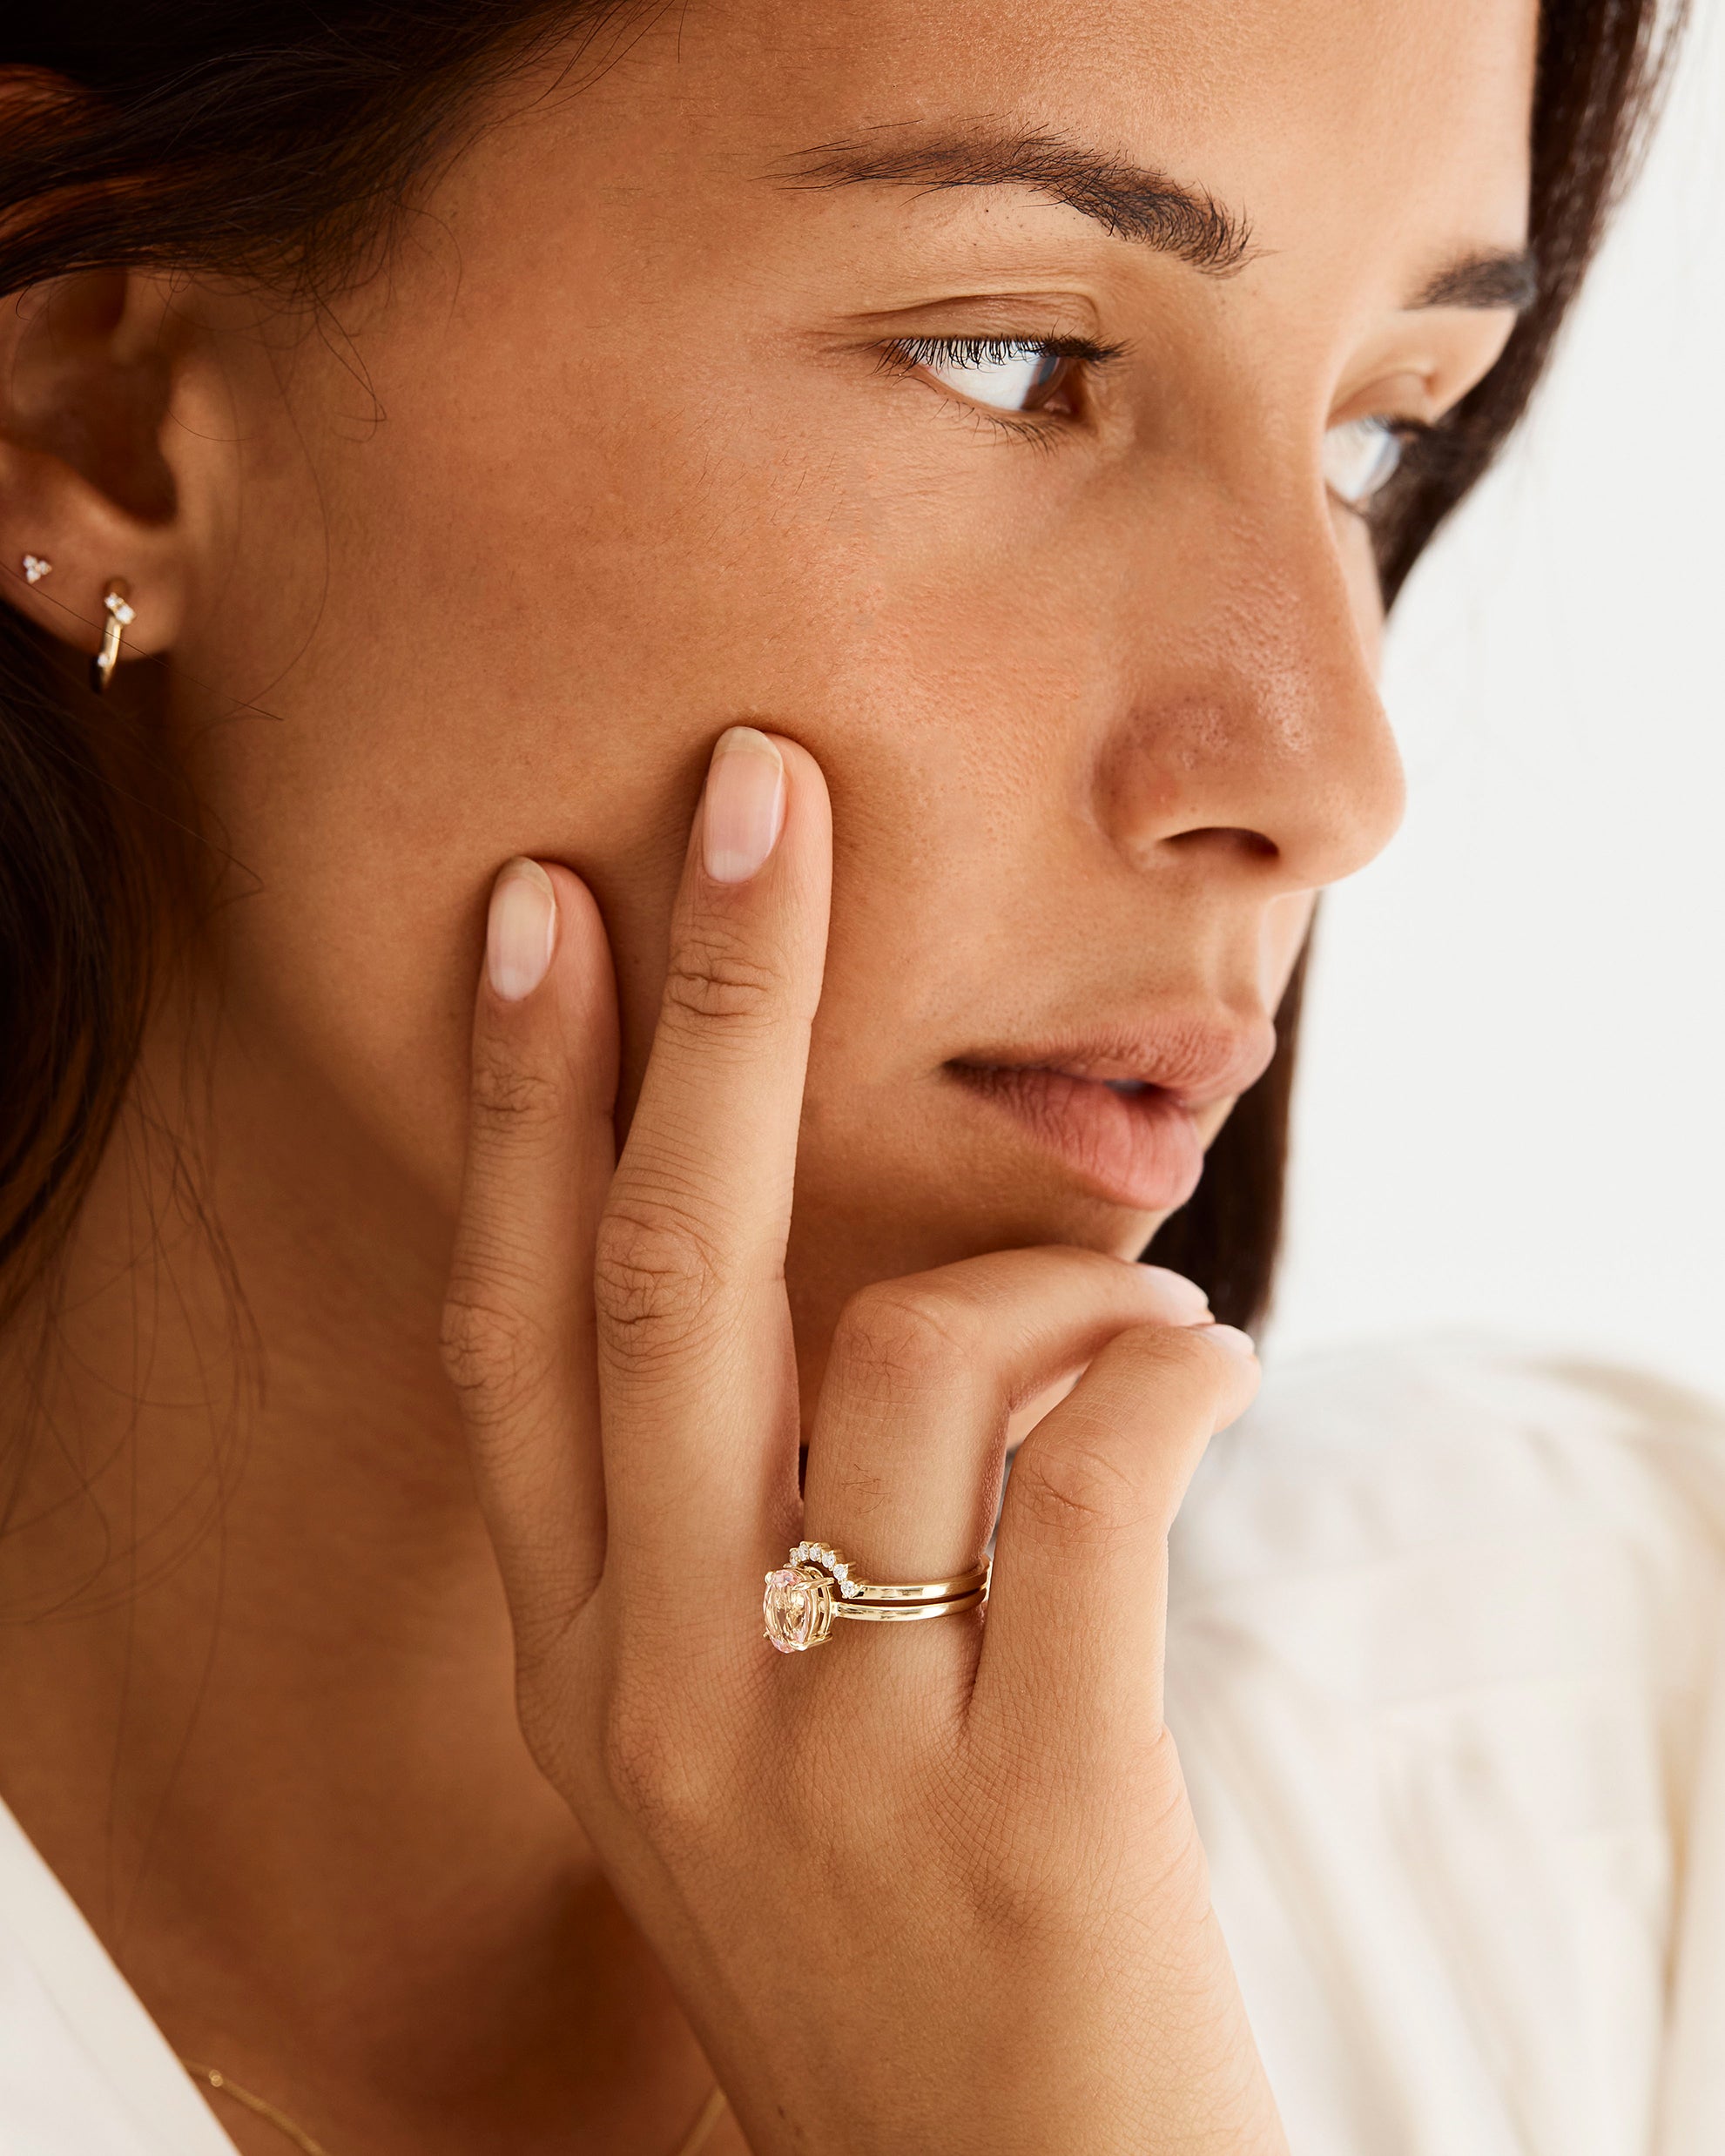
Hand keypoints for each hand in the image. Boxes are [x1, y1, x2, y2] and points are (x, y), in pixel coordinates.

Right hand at [441, 726, 1288, 2153]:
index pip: (516, 1328)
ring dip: (1052, 1270)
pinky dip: (1160, 1365)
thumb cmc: (888, 1945)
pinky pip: (1092, 1474)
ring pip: (913, 1357)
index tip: (541, 909)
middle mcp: (666, 1688)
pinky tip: (1200, 1361)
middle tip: (754, 794)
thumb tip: (884, 1293)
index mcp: (587, 1658)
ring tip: (1137, 1291)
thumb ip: (741, 1538)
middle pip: (668, 1278)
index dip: (521, 1102)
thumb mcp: (743, 1745)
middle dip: (706, 1009)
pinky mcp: (1026, 1807)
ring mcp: (830, 1751)